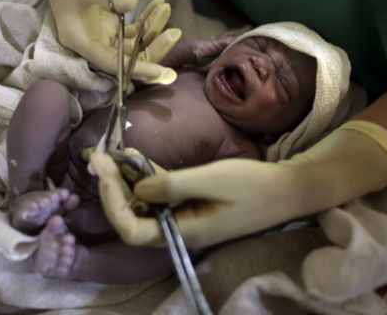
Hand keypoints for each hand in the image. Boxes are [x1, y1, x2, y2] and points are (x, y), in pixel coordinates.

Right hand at [42, 0, 180, 83]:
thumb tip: (133, 4)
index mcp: (79, 41)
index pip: (112, 63)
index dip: (138, 69)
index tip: (163, 73)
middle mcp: (90, 44)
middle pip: (127, 59)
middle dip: (153, 49)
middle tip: (175, 33)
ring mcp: (101, 36)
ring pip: (133, 45)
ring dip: (152, 30)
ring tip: (166, 8)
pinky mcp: (109, 27)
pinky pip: (133, 31)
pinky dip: (147, 20)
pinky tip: (159, 4)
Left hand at [93, 120, 386, 247]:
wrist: (286, 189)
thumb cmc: (253, 186)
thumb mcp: (212, 181)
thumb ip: (172, 185)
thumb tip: (137, 187)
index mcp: (182, 232)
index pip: (130, 229)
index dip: (111, 201)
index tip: (104, 167)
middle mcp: (178, 230)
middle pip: (131, 218)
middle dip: (112, 189)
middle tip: (100, 155)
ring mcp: (183, 218)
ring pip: (143, 205)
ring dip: (126, 182)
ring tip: (112, 154)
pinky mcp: (190, 205)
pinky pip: (160, 195)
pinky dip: (146, 178)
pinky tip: (137, 159)